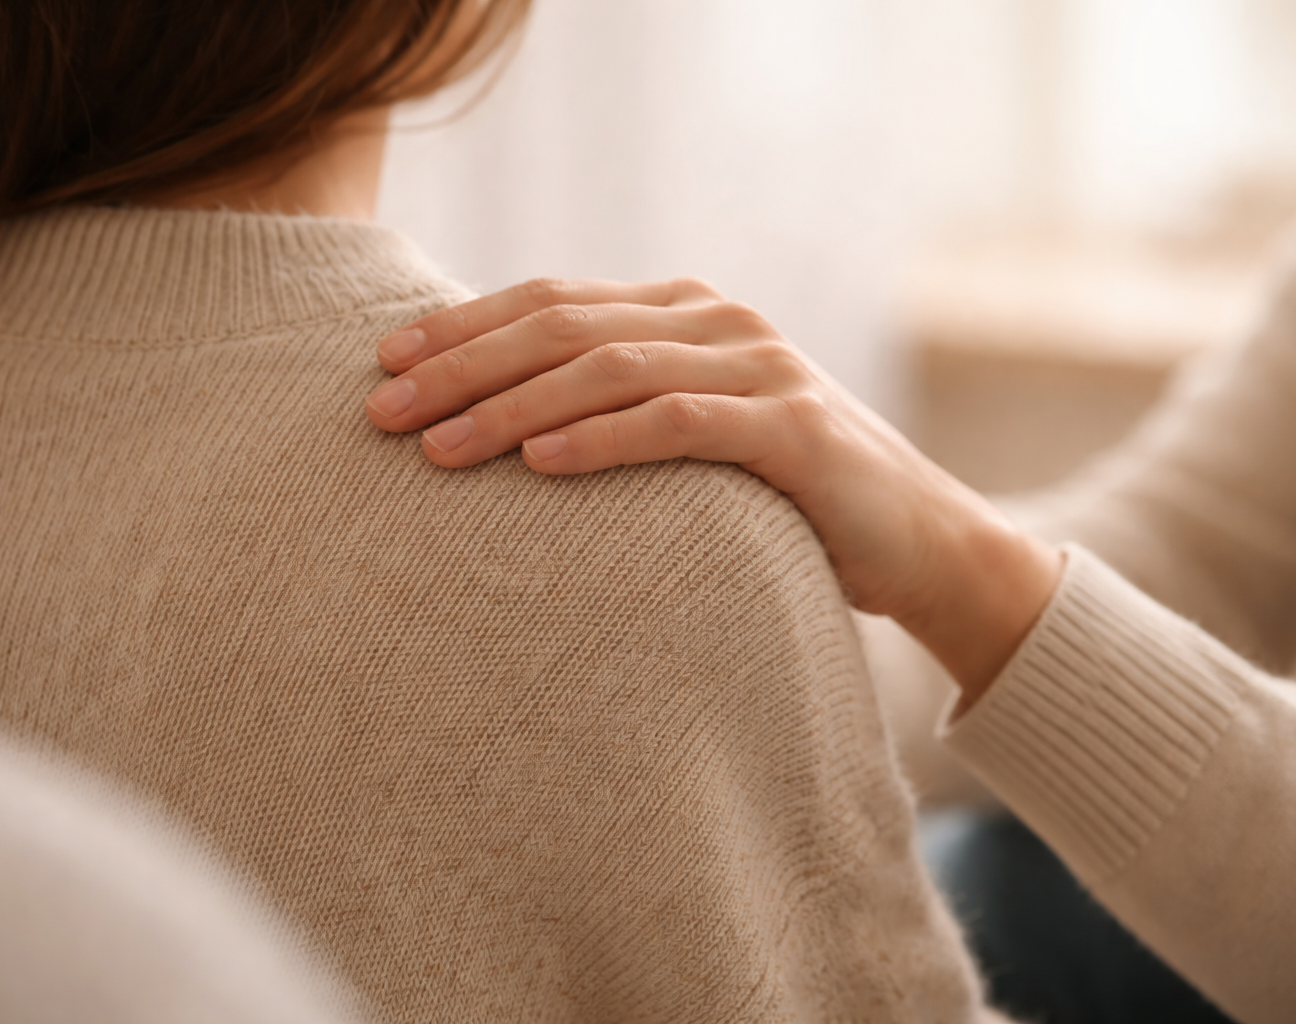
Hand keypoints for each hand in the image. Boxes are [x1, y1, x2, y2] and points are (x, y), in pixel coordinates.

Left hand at [364, 277, 1061, 701]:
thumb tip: (489, 419)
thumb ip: (614, 406)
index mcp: (682, 310)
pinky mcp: (791, 429)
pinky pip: (676, 422)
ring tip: (436, 446)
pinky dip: (601, 440)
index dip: (463, 325)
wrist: (913, 539)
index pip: (551, 301)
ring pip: (609, 368)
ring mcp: (759, 367)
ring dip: (511, 406)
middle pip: (564, 325)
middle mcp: (716, 321)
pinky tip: (536, 464)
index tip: (383, 360)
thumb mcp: (688, 432)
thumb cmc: (779, 495)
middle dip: (464, 364)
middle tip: (381, 408)